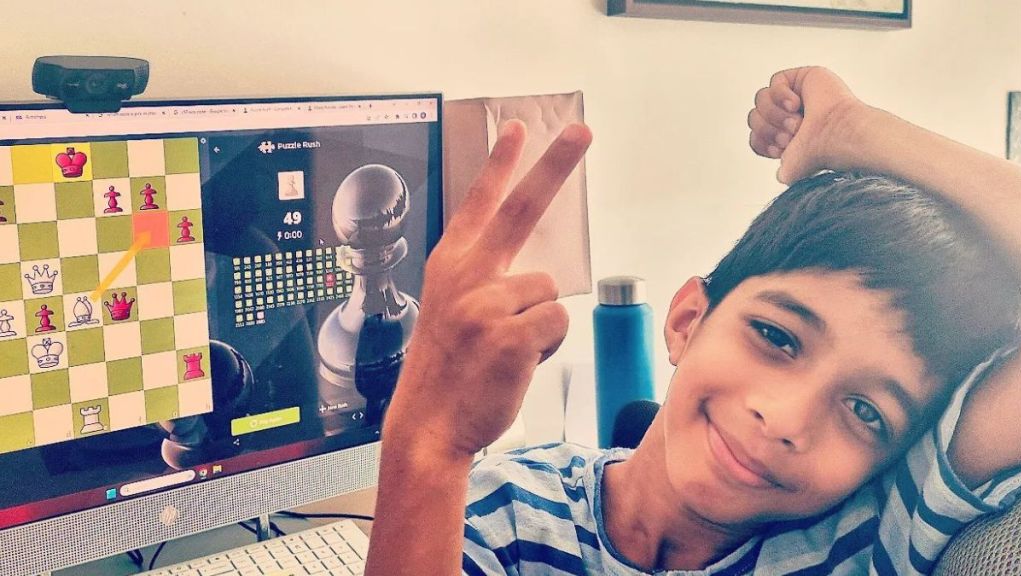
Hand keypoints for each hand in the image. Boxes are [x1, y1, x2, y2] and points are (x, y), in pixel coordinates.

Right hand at [386, 120, 592, 457]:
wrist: (429, 423)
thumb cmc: (446, 370)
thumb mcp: (450, 311)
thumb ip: (484, 280)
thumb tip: (539, 273)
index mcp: (450, 266)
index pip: (478, 202)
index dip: (499, 163)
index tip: (517, 128)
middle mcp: (466, 275)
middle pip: (522, 208)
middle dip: (555, 163)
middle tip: (582, 130)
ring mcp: (486, 304)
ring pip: (549, 291)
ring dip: (540, 322)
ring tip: (505, 349)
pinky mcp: (510, 335)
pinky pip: (558, 321)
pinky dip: (548, 344)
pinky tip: (515, 362)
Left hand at [748, 66, 866, 182]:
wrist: (836, 135)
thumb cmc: (820, 151)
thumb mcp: (792, 171)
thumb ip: (783, 172)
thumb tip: (781, 173)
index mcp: (787, 136)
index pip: (756, 136)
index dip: (762, 142)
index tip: (780, 149)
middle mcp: (791, 116)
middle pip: (754, 117)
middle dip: (768, 129)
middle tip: (790, 135)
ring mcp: (797, 96)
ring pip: (761, 99)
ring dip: (774, 113)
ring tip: (795, 121)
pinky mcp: (804, 78)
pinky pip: (775, 81)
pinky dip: (780, 94)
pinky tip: (796, 103)